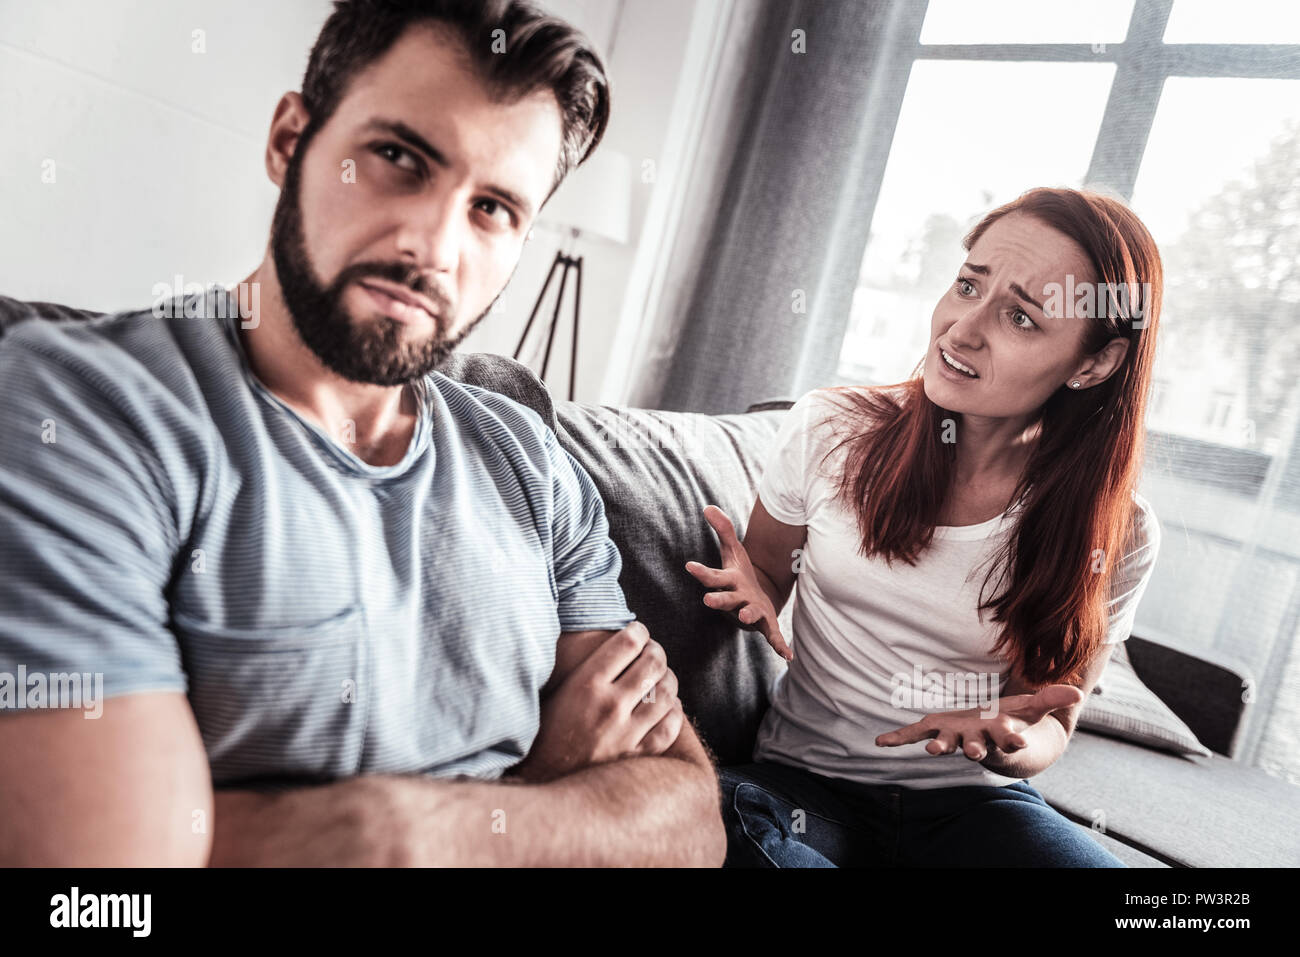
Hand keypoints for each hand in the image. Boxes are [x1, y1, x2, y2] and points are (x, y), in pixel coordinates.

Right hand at [511, 622, 683, 782]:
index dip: (638, 631)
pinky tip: (667, 707)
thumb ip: (582, 666)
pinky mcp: (636, 756)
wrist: (541, 779)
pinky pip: (670, 727)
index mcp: (586, 684)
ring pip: (667, 693)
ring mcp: (626, 732)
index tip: (638, 632)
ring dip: (668, 679)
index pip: (628, 642)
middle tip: (653, 652)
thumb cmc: (545, 731)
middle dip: (657, 651)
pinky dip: (674, 712)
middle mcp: (610, 706)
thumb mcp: (556, 691)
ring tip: (661, 677)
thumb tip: (604, 636)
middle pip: (653, 663)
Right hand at [686, 504, 792, 660]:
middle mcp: (736, 600)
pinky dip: (779, 645)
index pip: (712, 577)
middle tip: (707, 601)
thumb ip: (723, 529)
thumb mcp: (733, 550)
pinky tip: (788, 656)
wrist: (753, 600)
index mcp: (727, 583)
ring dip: (747, 617)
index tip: (689, 566)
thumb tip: (707, 507)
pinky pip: (772, 636)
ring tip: (746, 617)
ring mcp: (750, 613)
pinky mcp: (766, 624)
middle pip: (726, 600)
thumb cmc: (739, 575)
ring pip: (747, 616)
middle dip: (718, 600)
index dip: (701, 572)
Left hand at [874, 684, 1084, 759]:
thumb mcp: (1031, 707)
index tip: (1017, 741)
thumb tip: (1079, 691)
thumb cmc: (1011, 720)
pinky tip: (880, 742)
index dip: (1012, 740)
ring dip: (938, 746)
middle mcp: (975, 740)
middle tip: (973, 752)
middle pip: (975, 747)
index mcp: (999, 736)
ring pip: (945, 743)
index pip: (1009, 740)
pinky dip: (898, 738)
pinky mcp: (933, 730)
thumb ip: (1051, 699)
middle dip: (974, 748)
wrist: (988, 735)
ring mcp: (952, 736)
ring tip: (932, 750)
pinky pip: (913, 734)